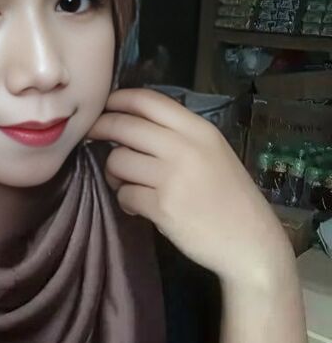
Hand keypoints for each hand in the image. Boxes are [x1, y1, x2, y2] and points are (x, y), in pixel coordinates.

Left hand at [86, 88, 293, 289]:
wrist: (251, 242)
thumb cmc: (230, 197)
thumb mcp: (213, 152)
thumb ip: (178, 136)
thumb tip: (129, 124)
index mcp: (199, 130)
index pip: (148, 100)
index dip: (119, 100)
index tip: (106, 106)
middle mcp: (185, 148)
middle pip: (124, 126)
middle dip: (101, 128)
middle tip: (92, 136)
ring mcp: (172, 177)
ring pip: (117, 161)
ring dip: (114, 173)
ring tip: (127, 183)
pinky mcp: (162, 207)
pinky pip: (124, 194)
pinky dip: (125, 200)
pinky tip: (138, 206)